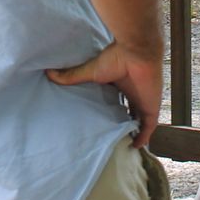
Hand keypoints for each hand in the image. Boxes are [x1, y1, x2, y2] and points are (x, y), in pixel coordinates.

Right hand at [47, 42, 163, 148]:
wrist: (137, 53)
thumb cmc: (116, 58)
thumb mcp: (90, 70)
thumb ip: (72, 75)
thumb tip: (49, 73)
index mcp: (119, 83)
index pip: (115, 99)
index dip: (110, 108)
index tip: (100, 118)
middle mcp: (132, 92)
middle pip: (127, 110)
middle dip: (121, 121)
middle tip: (110, 135)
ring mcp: (142, 101)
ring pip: (139, 120)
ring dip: (132, 130)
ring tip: (122, 144)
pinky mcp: (151, 108)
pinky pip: (149, 127)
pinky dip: (144, 136)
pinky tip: (136, 146)